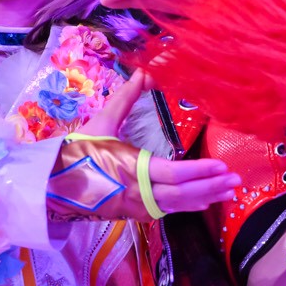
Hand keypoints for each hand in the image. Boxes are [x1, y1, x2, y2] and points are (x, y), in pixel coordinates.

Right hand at [81, 69, 240, 212]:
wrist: (50, 184)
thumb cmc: (76, 151)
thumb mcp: (101, 122)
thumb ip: (125, 98)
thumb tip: (144, 71)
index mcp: (131, 169)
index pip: (172, 174)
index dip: (199, 171)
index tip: (222, 165)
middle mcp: (136, 193)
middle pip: (181, 195)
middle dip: (211, 187)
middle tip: (236, 181)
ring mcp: (135, 207)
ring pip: (176, 207)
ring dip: (205, 198)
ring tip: (229, 193)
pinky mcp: (133, 213)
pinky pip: (166, 212)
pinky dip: (188, 206)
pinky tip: (205, 201)